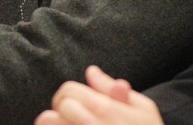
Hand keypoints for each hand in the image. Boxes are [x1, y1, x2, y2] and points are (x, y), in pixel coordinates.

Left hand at [34, 66, 163, 124]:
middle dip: (61, 112)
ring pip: (48, 124)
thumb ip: (115, 91)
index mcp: (106, 109)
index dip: (68, 95)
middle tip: (71, 119)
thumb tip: (91, 72)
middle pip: (56, 110)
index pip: (68, 91)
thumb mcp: (144, 111)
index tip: (74, 105)